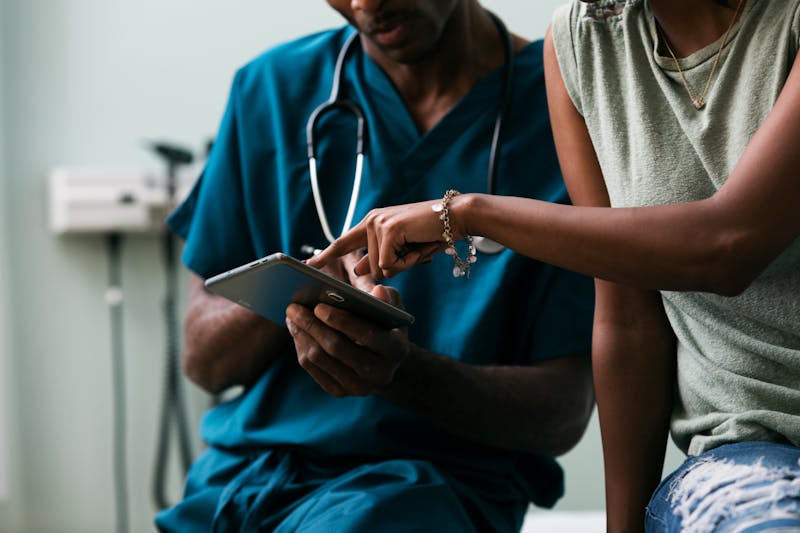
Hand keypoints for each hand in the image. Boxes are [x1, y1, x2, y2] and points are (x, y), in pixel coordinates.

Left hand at [285, 284, 411, 396]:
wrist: (390, 365)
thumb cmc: (388, 328)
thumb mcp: (393, 310)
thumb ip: (387, 299)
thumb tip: (377, 292)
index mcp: (396, 350)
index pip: (366, 334)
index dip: (340, 320)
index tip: (318, 306)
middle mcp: (379, 373)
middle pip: (336, 348)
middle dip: (312, 325)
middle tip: (294, 307)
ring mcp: (358, 386)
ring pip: (320, 359)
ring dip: (302, 335)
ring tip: (292, 316)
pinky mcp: (340, 391)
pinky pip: (313, 369)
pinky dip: (301, 347)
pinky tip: (296, 330)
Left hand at [307, 200, 451, 278]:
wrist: (457, 217)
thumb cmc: (433, 234)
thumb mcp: (403, 251)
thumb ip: (380, 259)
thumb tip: (359, 270)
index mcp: (372, 223)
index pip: (342, 243)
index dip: (324, 256)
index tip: (307, 265)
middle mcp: (371, 221)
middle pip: (369, 267)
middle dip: (395, 267)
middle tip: (416, 249)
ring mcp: (377, 224)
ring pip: (381, 268)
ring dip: (405, 264)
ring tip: (419, 245)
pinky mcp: (387, 230)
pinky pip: (390, 264)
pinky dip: (408, 263)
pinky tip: (419, 247)